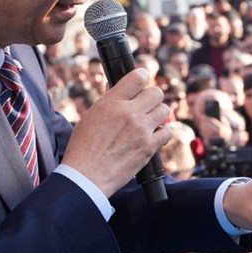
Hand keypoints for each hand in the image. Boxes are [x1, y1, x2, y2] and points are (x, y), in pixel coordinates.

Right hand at [62, 68, 170, 196]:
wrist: (87, 176)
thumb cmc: (83, 148)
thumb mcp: (91, 117)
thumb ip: (109, 102)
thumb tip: (120, 89)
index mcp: (112, 102)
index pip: (137, 77)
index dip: (141, 76)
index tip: (142, 79)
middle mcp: (129, 113)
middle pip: (156, 92)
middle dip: (151, 97)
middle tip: (145, 106)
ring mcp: (141, 129)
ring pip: (165, 109)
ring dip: (158, 114)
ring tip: (148, 122)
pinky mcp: (149, 146)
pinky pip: (168, 131)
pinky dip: (162, 133)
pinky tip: (153, 136)